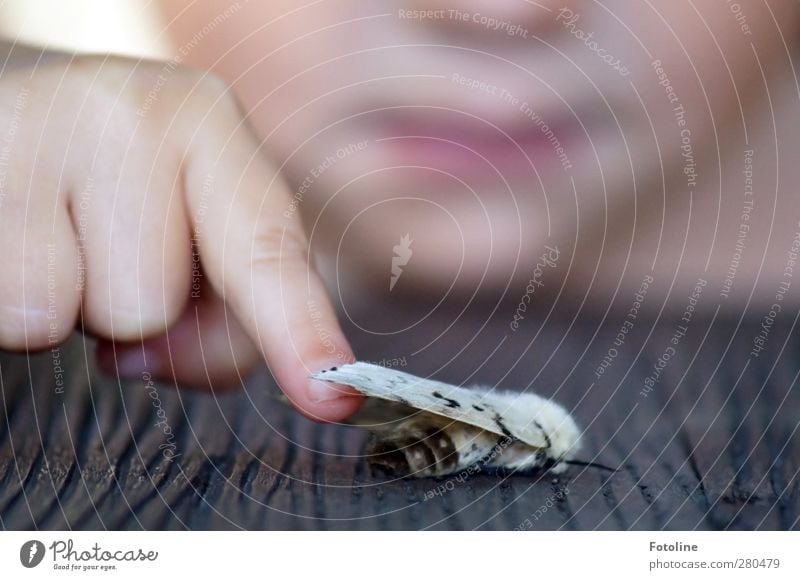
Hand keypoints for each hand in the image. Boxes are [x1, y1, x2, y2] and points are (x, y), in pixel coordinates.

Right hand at [0, 46, 361, 420]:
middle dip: (123, 307)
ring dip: (58, 300)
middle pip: (147, 309)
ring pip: (57, 314)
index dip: (299, 330)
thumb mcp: (189, 235)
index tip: (330, 394)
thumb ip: (215, 319)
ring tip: (56, 233)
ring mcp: (38, 121)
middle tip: (100, 245)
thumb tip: (143, 358)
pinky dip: (6, 295)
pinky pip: (6, 305)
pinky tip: (19, 234)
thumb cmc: (116, 188)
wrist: (17, 112)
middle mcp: (131, 109)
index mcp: (210, 125)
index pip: (265, 248)